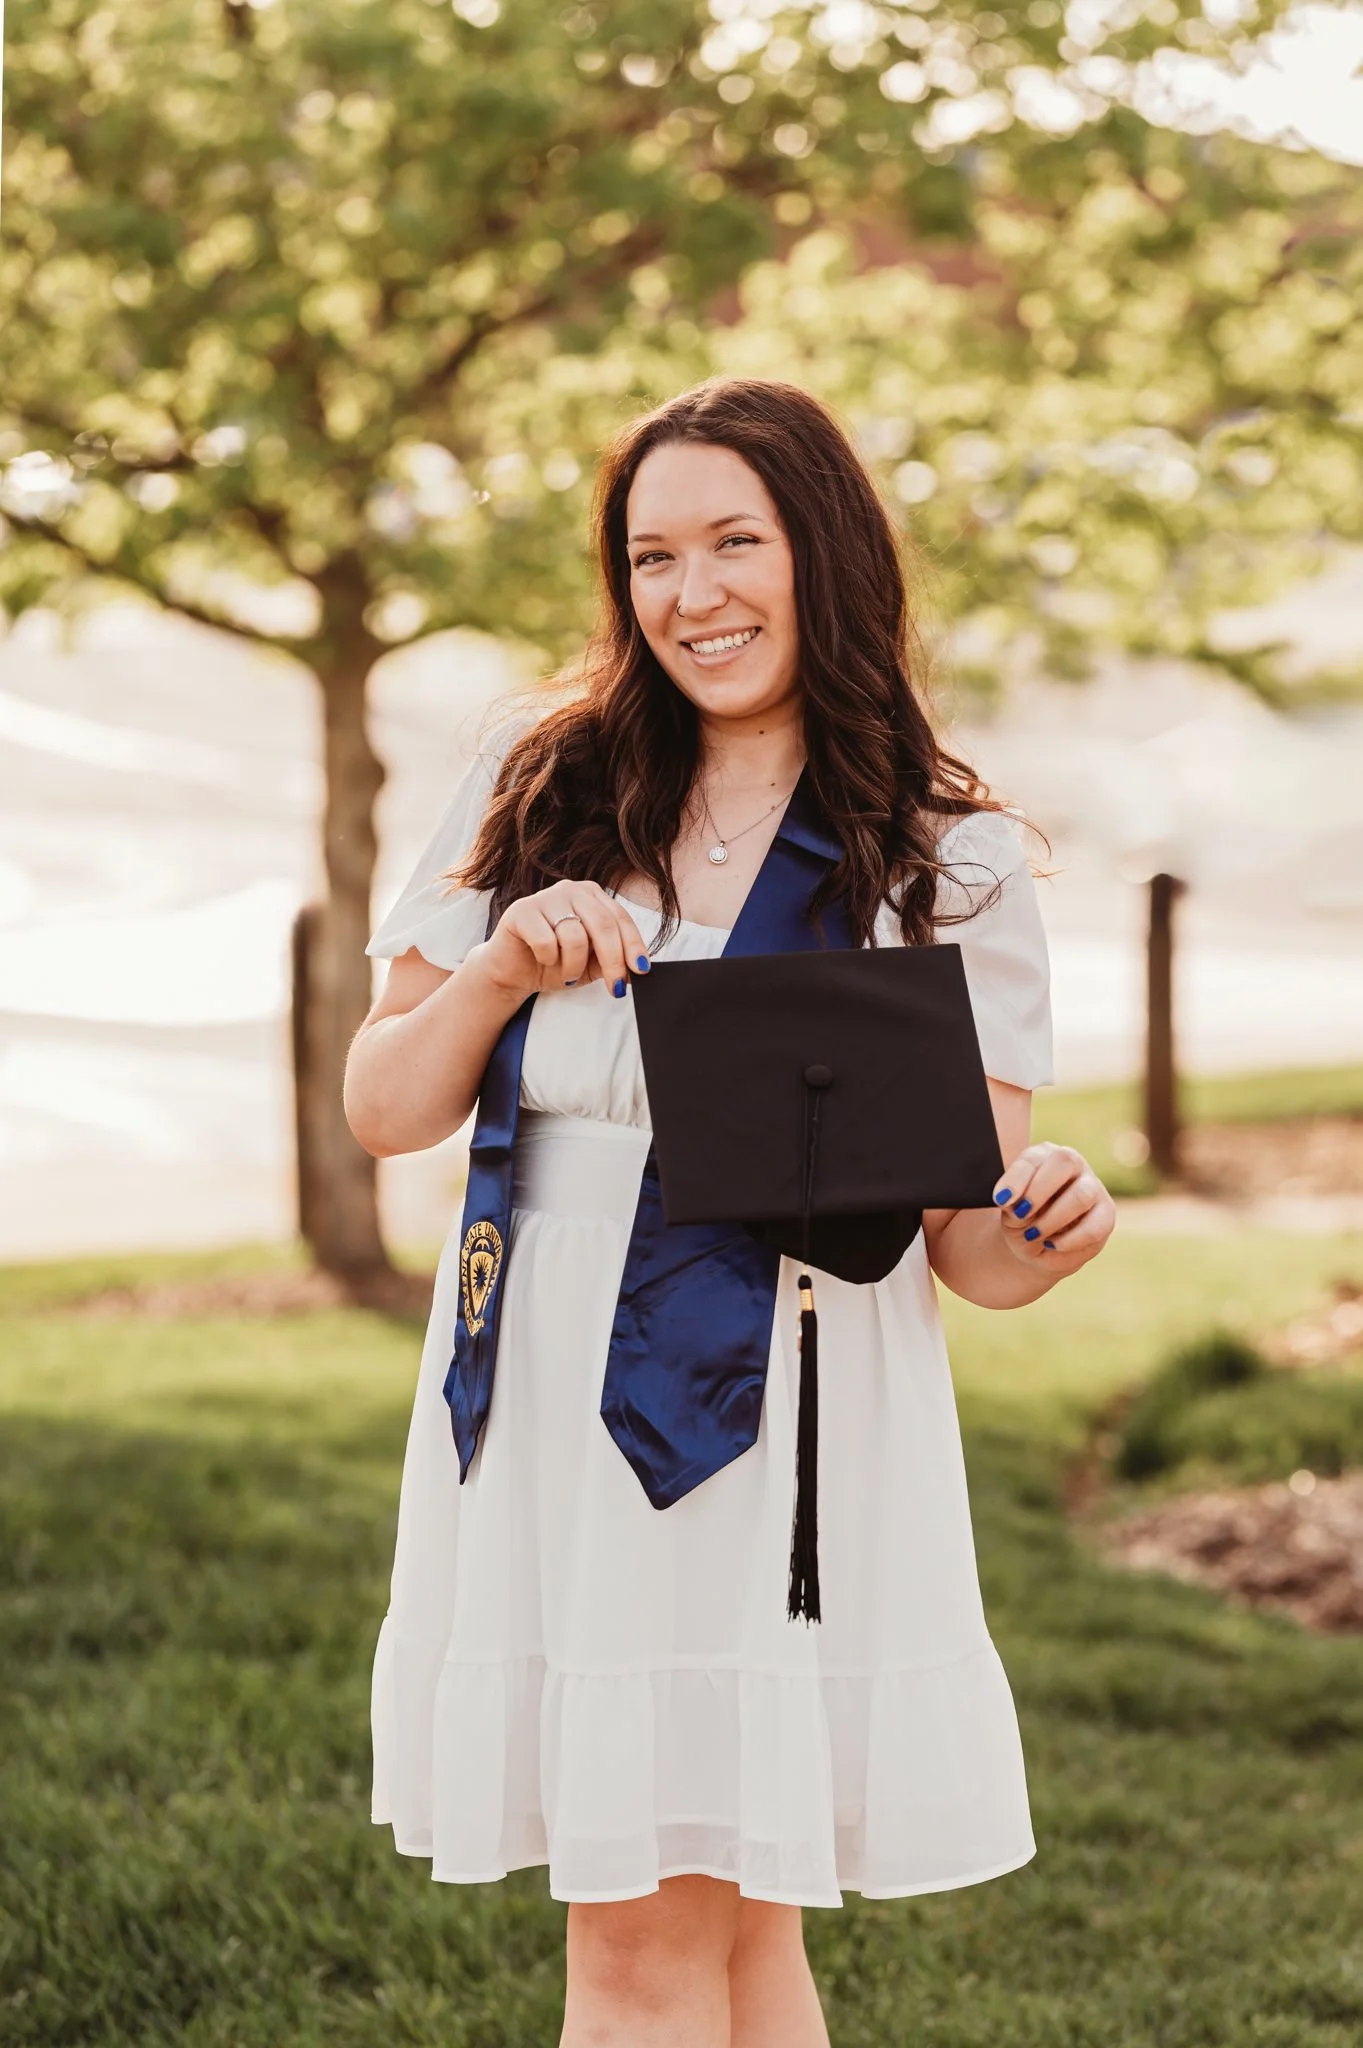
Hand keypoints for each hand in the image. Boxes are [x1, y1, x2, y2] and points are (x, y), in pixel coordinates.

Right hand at [471, 879, 650, 1001]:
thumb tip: (638, 967)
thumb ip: (613, 960)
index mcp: (592, 897)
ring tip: (566, 975)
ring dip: (574, 966)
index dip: (633, 946)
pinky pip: (546, 941)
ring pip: (575, 936)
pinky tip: (542, 960)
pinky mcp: (521, 910)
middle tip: (615, 988)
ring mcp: (545, 897)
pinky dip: (548, 959)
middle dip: (613, 961)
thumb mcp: (591, 964)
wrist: (513, 972)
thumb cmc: (554, 963)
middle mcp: (571, 890)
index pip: (621, 919)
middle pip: (603, 925)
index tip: (641, 970)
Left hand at [992, 1142, 1115, 1275]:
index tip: (1001, 1199)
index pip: (1033, 1158)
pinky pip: (1093, 1227)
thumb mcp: (1010, 1212)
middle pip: (1065, 1162)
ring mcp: (1093, 1187)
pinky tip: (1051, 1244)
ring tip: (1033, 1234)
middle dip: (1038, 1191)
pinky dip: (1068, 1240)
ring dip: (1052, 1219)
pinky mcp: (1106, 1214)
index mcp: (1044, 1156)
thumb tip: (1013, 1202)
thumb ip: (1012, 1204)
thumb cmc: (1022, 1220)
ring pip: (1081, 1195)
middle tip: (1020, 1214)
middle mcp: (1072, 1165)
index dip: (1016, 1178)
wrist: (1037, 1245)